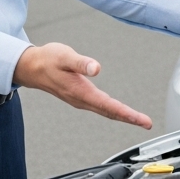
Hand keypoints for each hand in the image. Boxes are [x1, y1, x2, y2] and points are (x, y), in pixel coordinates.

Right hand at [12, 43, 151, 128]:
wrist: (32, 67)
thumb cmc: (48, 60)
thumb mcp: (65, 56)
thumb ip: (81, 62)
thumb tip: (96, 68)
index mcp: (80, 91)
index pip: (108, 106)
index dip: (126, 114)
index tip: (141, 120)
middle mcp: (81, 99)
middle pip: (110, 113)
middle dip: (129, 119)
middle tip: (146, 123)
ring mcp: (80, 100)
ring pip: (105, 112)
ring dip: (123, 116)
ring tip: (138, 119)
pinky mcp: (80, 97)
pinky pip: (101, 108)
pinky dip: (113, 111)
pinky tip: (120, 111)